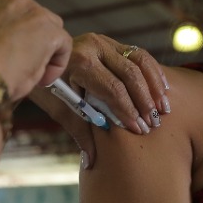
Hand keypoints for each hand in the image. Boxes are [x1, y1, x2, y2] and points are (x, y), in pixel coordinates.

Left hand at [27, 33, 168, 166]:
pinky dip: (152, 72)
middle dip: (144, 101)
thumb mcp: (59, 108)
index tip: (138, 129)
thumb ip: (79, 131)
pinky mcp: (111, 42)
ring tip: (163, 108)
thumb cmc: (47, 87)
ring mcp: (103, 41)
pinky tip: (162, 90)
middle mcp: (93, 46)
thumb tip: (91, 160)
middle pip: (130, 74)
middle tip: (153, 123)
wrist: (39, 58)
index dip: (128, 110)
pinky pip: (139, 54)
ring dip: (154, 86)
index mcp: (78, 63)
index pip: (112, 88)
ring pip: (140, 61)